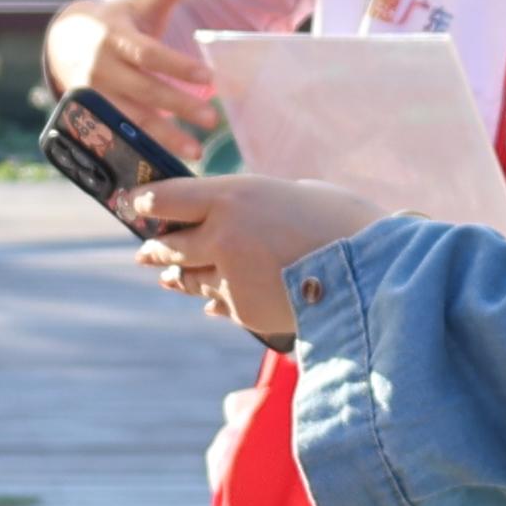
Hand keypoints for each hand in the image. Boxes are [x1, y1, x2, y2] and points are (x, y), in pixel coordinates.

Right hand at [48, 0, 221, 164]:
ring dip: (163, 137)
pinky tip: (165, 163)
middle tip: (213, 121)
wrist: (66, 39)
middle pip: (144, 90)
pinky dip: (139, 149)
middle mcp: (101, 68)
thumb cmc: (118, 20)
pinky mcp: (89, 114)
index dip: (177, 67)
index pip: (149, 54)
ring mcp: (93, 94)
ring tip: (195, 151)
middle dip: (178, 107)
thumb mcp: (140, 2)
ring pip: (130, 118)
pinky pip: (116, 134)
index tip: (208, 79)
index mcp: (115, 37)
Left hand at [126, 173, 383, 343]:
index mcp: (231, 197)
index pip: (166, 199)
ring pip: (188, 277)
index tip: (133, 205)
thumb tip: (246, 214)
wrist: (372, 274)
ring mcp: (229, 278)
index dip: (145, 203)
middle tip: (146, 250)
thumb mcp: (300, 194)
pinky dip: (214, 301)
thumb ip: (261, 203)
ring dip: (177, 276)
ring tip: (169, 276)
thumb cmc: (347, 223)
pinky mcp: (244, 311)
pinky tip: (210, 303)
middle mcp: (220, 236)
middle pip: (169, 244)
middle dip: (155, 248)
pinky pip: (218, 304)